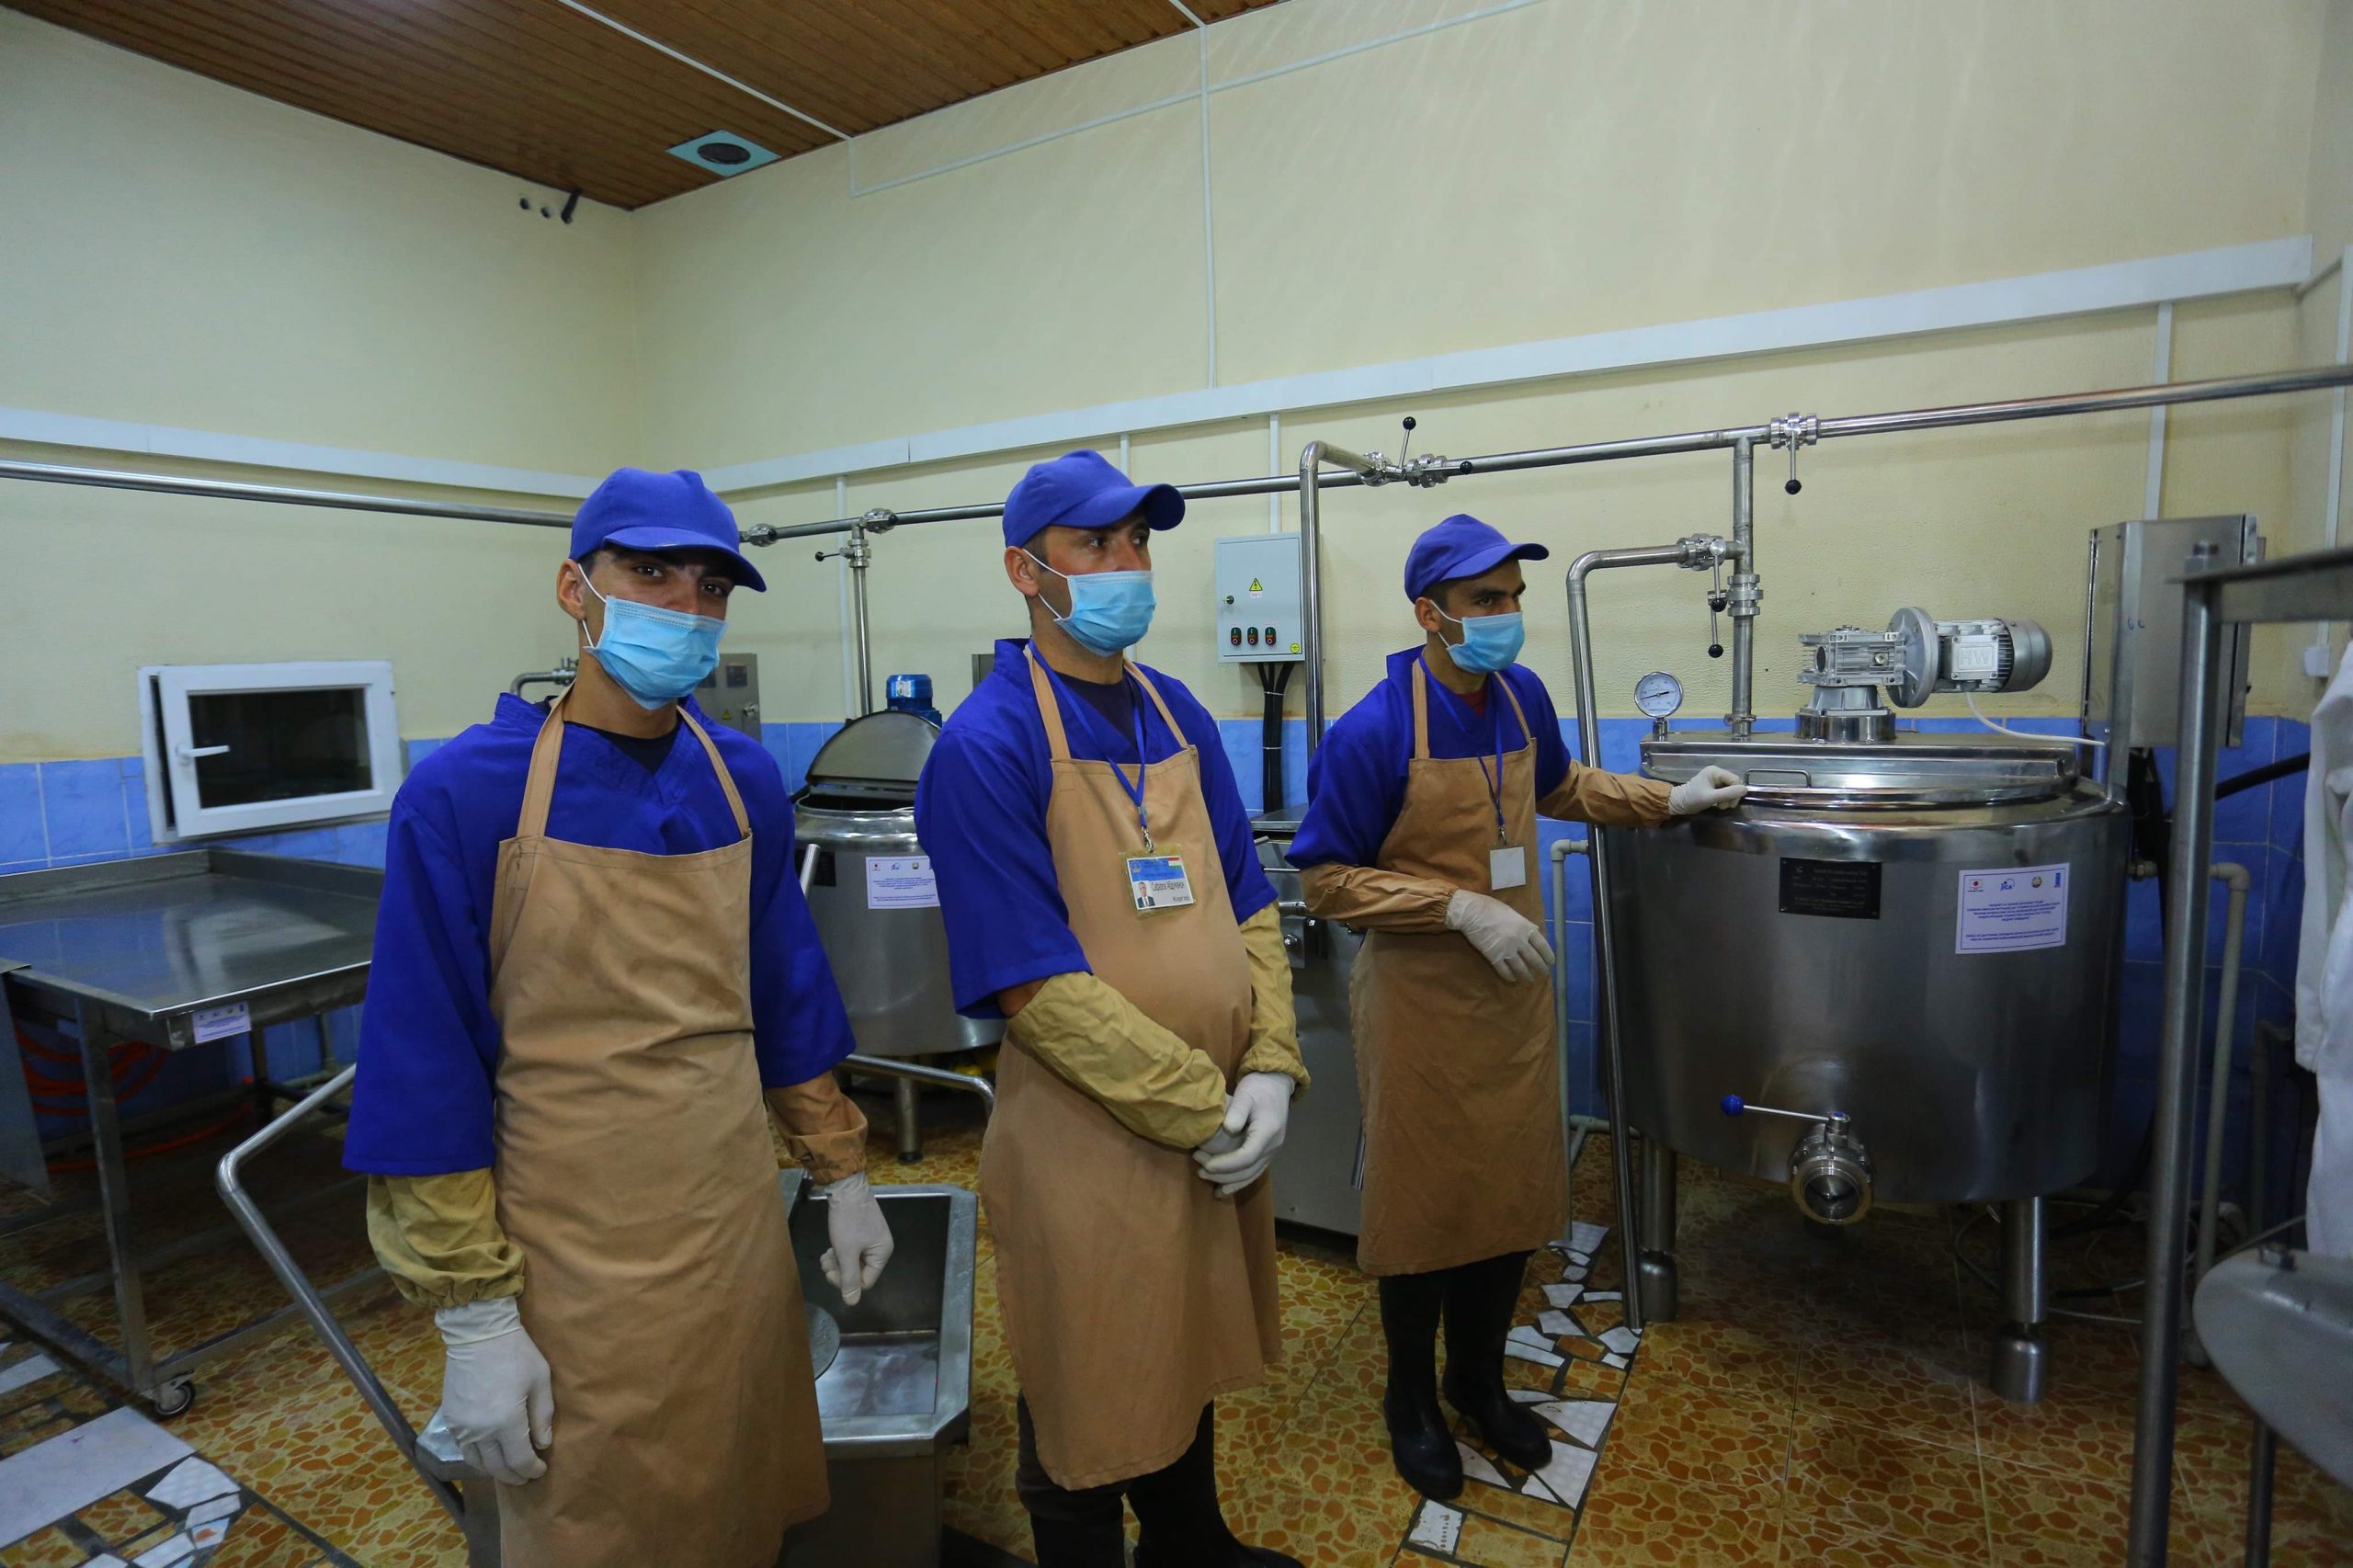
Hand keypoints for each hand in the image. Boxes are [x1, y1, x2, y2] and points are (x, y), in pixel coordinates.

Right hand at [435, 1297, 553, 1485]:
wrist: (478, 1333)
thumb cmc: (516, 1353)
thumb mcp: (540, 1381)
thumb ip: (542, 1416)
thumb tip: (542, 1444)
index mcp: (505, 1423)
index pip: (519, 1460)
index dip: (532, 1469)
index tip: (541, 1470)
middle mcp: (480, 1431)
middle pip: (497, 1467)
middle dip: (514, 1475)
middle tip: (526, 1476)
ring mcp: (461, 1427)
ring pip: (477, 1462)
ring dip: (494, 1470)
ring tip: (509, 1468)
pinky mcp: (450, 1419)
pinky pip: (464, 1448)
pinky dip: (478, 1457)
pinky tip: (489, 1453)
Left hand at [817, 1172, 894, 1306]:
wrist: (845, 1187)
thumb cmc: (848, 1220)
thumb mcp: (846, 1252)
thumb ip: (849, 1278)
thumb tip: (852, 1303)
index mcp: (882, 1254)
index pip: (866, 1281)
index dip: (847, 1282)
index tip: (831, 1273)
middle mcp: (880, 1248)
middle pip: (859, 1272)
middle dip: (840, 1271)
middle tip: (826, 1263)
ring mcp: (871, 1239)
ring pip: (853, 1262)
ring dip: (837, 1263)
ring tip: (825, 1256)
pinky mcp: (861, 1232)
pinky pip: (851, 1251)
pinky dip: (839, 1253)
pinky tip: (829, 1249)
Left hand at [1192, 1072, 1293, 1196]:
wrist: (1276, 1084)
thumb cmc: (1258, 1087)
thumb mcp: (1246, 1094)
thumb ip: (1237, 1111)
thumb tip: (1228, 1129)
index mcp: (1268, 1131)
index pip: (1247, 1156)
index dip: (1226, 1164)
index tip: (1206, 1164)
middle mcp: (1273, 1146)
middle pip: (1248, 1169)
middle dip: (1222, 1174)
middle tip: (1199, 1170)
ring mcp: (1272, 1151)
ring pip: (1251, 1174)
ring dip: (1229, 1181)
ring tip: (1206, 1179)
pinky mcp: (1267, 1151)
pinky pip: (1254, 1172)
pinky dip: (1239, 1181)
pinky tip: (1223, 1189)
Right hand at [1445, 889, 1553, 982]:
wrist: (1472, 913)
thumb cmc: (1491, 908)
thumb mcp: (1513, 913)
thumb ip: (1524, 923)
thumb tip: (1535, 929)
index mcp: (1526, 928)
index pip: (1542, 945)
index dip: (1548, 955)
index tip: (1551, 962)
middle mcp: (1520, 941)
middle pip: (1534, 959)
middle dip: (1540, 969)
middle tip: (1543, 974)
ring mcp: (1507, 950)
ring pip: (1521, 968)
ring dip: (1527, 976)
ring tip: (1530, 980)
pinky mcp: (1494, 957)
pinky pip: (1504, 971)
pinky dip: (1509, 976)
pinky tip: (1512, 978)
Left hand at [1669, 765, 1746, 814]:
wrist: (1678, 804)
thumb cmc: (1692, 799)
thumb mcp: (1711, 797)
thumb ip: (1728, 793)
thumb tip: (1745, 790)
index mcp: (1715, 771)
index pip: (1735, 780)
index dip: (1736, 792)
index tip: (1730, 804)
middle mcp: (1716, 773)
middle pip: (1734, 784)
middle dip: (1732, 797)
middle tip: (1724, 806)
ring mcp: (1715, 780)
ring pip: (1731, 789)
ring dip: (1728, 799)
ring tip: (1720, 806)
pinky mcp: (1714, 787)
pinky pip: (1726, 792)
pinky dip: (1725, 800)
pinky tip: (1719, 805)